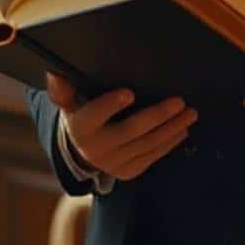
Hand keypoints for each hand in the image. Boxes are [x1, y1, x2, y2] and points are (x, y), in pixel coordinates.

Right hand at [47, 74, 195, 181]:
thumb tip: (54, 73)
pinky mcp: (129, 172)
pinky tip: (182, 130)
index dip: (110, 105)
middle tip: (179, 102)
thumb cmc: (81, 117)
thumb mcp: (70, 105)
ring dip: (171, 129)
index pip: (94, 115)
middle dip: (157, 116)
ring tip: (190, 113)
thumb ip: (64, 91)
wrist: (83, 153)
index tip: (129, 92)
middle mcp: (96, 148)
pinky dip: (169, 144)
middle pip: (130, 131)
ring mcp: (114, 163)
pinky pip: (152, 157)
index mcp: (81, 127)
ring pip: (147, 145)